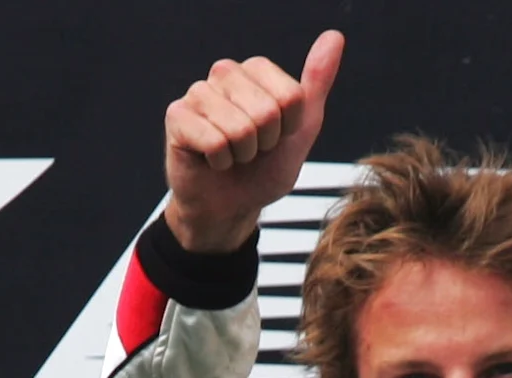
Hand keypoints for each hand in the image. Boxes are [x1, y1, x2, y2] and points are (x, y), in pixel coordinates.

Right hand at [162, 30, 344, 254]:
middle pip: (266, 111)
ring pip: (240, 128)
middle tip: (251, 150)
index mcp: (256, 70)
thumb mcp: (301, 128)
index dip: (288, 128)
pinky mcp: (177, 115)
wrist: (230, 207)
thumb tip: (334, 37)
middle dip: (265, 143)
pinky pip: (215, 142)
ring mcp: (198, 92)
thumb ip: (316, 83)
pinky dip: (220, 162)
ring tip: (232, 154)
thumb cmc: (263, 168)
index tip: (275, 137)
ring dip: (242, 154)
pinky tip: (212, 160)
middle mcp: (225, 73)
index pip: (291, 96)